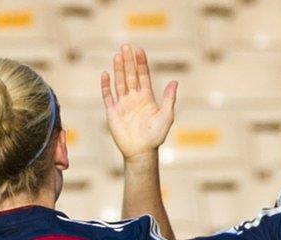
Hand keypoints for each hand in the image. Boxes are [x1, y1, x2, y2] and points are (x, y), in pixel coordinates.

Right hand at [101, 44, 177, 160]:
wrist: (141, 152)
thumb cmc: (156, 136)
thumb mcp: (166, 116)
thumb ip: (169, 99)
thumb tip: (175, 81)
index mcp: (147, 97)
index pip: (143, 76)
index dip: (141, 63)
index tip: (139, 50)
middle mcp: (134, 98)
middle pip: (130, 75)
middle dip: (128, 61)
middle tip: (126, 46)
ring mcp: (123, 104)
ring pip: (119, 82)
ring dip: (118, 69)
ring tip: (117, 55)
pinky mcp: (113, 112)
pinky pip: (108, 96)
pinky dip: (106, 86)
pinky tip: (105, 74)